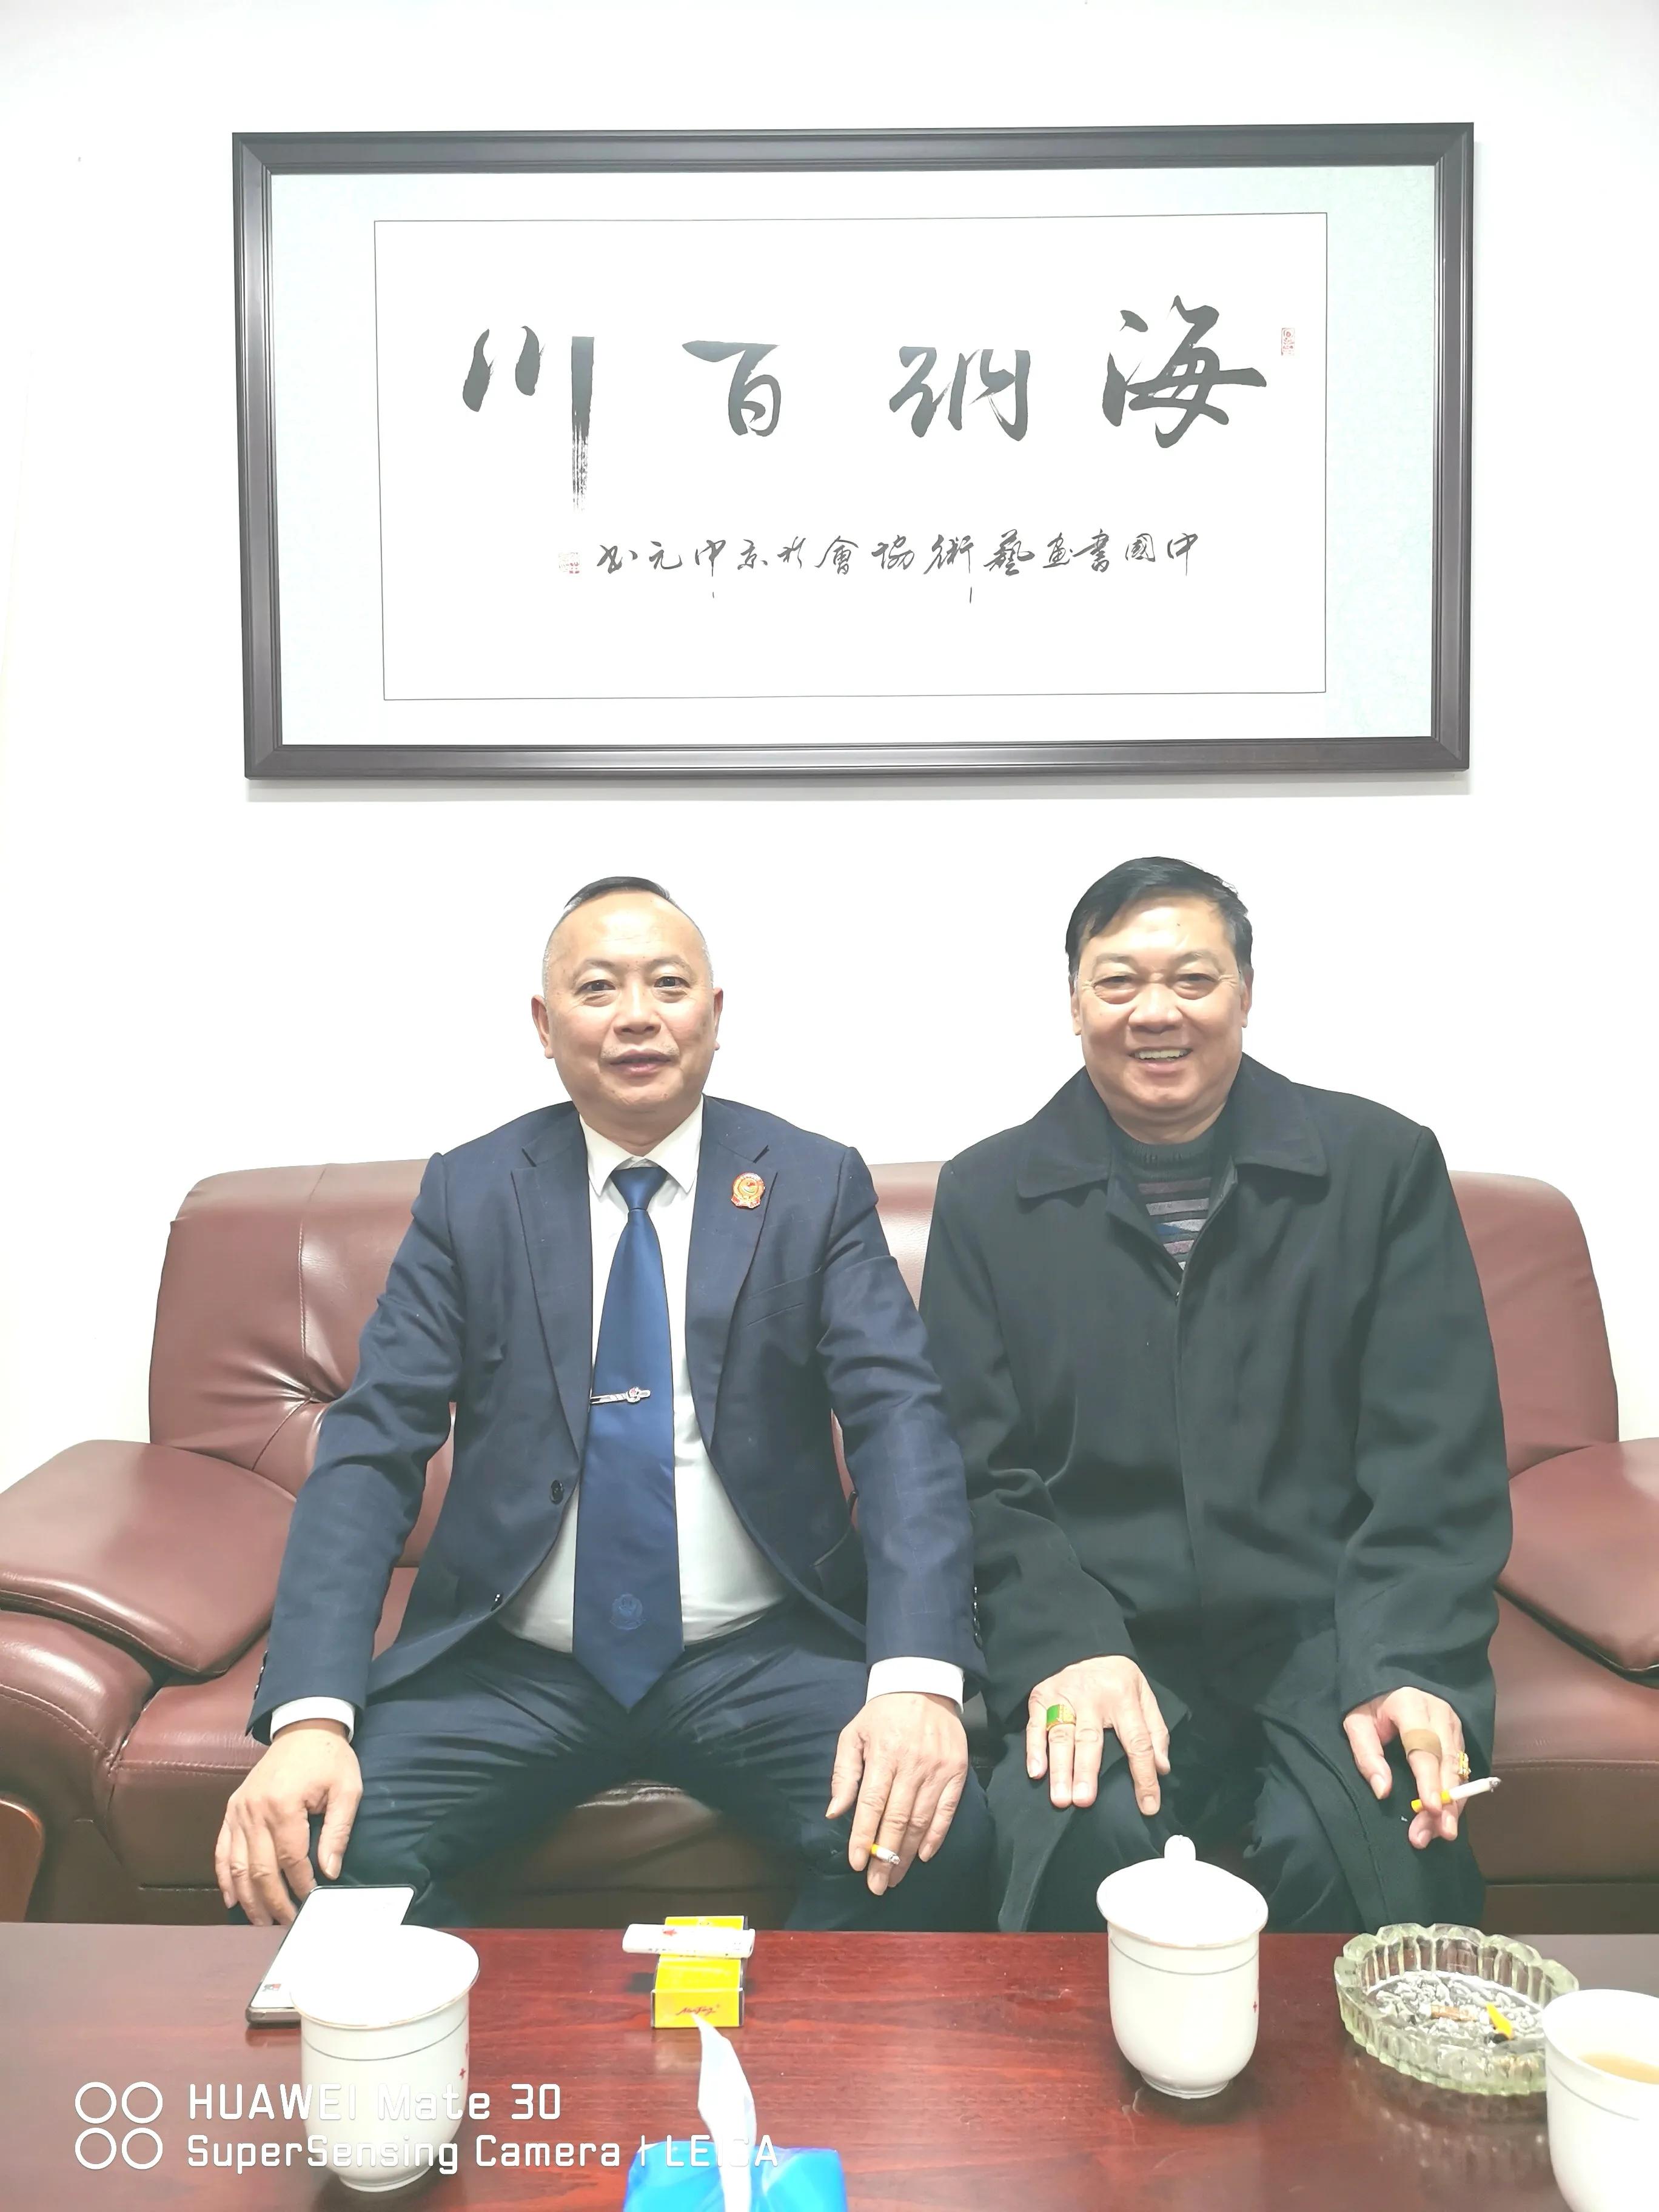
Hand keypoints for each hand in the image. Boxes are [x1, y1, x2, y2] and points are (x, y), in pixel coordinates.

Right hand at [215, 1721, 361, 1924]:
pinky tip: (233, 1900)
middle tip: (287, 1922)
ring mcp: (238, 1810)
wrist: (304, 1728)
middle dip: (274, 1900)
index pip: (290, 1858)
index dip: (301, 1884)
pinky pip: (222, 1850)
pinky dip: (225, 1877)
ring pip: (237, 1866)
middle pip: (260, 1869)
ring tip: (262, 1921)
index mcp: (284, 1804)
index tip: (311, 1901)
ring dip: (248, 1898)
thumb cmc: (329, 1759)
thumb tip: (330, 1872)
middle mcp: (254, 1810)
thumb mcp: (347, 1789)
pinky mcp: (231, 1809)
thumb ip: (337, 1832)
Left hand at [826, 1692, 968, 1894]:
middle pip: (897, 1818)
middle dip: (885, 1855)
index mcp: (884, 1753)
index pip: (872, 1803)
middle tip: (876, 1884)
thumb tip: (835, 1813)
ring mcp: (938, 1768)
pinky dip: (936, 1835)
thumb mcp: (854, 1735)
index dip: (864, 1836)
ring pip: (921, 1819)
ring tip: (894, 1877)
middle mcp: (913, 1763)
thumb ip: (844, 1774)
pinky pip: (947, 1810)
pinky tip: (922, 1855)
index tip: (856, 1863)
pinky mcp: (957, 1771)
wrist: (923, 1685)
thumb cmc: (881, 1714)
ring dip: (907, 1853)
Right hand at [1027, 1658, 1170, 1813]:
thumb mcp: (1145, 1695)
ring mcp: (1064, 1696)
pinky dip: (1034, 1749)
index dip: (1144, 1776)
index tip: (1148, 1806)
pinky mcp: (1042, 1697)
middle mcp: (1092, 1697)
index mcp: (1124, 1698)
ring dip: (1060, 1768)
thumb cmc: (1118, 1680)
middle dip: (1086, 1771)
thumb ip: (1156, 1732)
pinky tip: (1036, 1772)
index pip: (1137, 1742)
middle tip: (1083, 1801)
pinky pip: (1035, 1725)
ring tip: (1061, 1799)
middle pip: (1090, 1739)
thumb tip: (1162, 1769)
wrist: (1084, 1644)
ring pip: (1061, 1735)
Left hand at [1343, 1688, 1465, 1849]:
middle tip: (1439, 1834)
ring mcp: (1453, 1725)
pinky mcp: (1459, 1737)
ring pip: (1458, 1770)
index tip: (1431, 1809)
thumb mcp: (1356, 1722)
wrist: (1390, 1683)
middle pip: (1446, 1763)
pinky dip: (1456, 1797)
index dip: (1428, 1780)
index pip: (1424, 1747)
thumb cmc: (1370, 1704)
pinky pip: (1462, 1771)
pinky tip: (1445, 1818)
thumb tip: (1382, 1791)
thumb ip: (1367, 1754)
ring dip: (1452, 1805)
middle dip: (1445, 1802)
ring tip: (1440, 1834)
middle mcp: (1439, 1714)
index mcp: (1411, 1705)